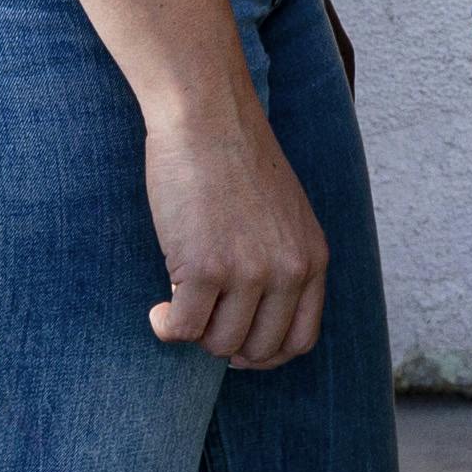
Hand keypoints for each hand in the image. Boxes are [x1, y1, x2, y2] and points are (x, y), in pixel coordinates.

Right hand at [140, 99, 330, 370]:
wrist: (206, 117)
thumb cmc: (234, 160)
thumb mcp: (282, 215)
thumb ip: (282, 263)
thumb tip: (255, 324)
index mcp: (312, 258)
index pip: (300, 339)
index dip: (265, 354)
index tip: (238, 345)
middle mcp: (288, 270)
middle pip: (258, 350)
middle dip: (224, 344)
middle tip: (201, 317)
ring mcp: (248, 273)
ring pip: (217, 345)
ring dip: (194, 332)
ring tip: (180, 300)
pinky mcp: (204, 269)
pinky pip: (182, 330)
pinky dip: (165, 326)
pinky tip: (158, 308)